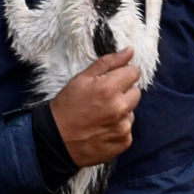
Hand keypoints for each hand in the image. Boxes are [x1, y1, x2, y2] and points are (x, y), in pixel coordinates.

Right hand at [49, 48, 141, 166]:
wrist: (57, 139)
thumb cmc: (67, 105)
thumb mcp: (82, 78)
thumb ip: (108, 62)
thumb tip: (130, 50)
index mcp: (109, 88)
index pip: (134, 72)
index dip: (122, 74)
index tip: (112, 80)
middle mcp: (120, 108)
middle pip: (136, 92)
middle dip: (124, 92)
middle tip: (105, 98)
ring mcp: (123, 127)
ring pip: (132, 111)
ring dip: (122, 111)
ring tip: (102, 115)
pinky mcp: (124, 142)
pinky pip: (128, 129)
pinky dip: (119, 128)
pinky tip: (103, 128)